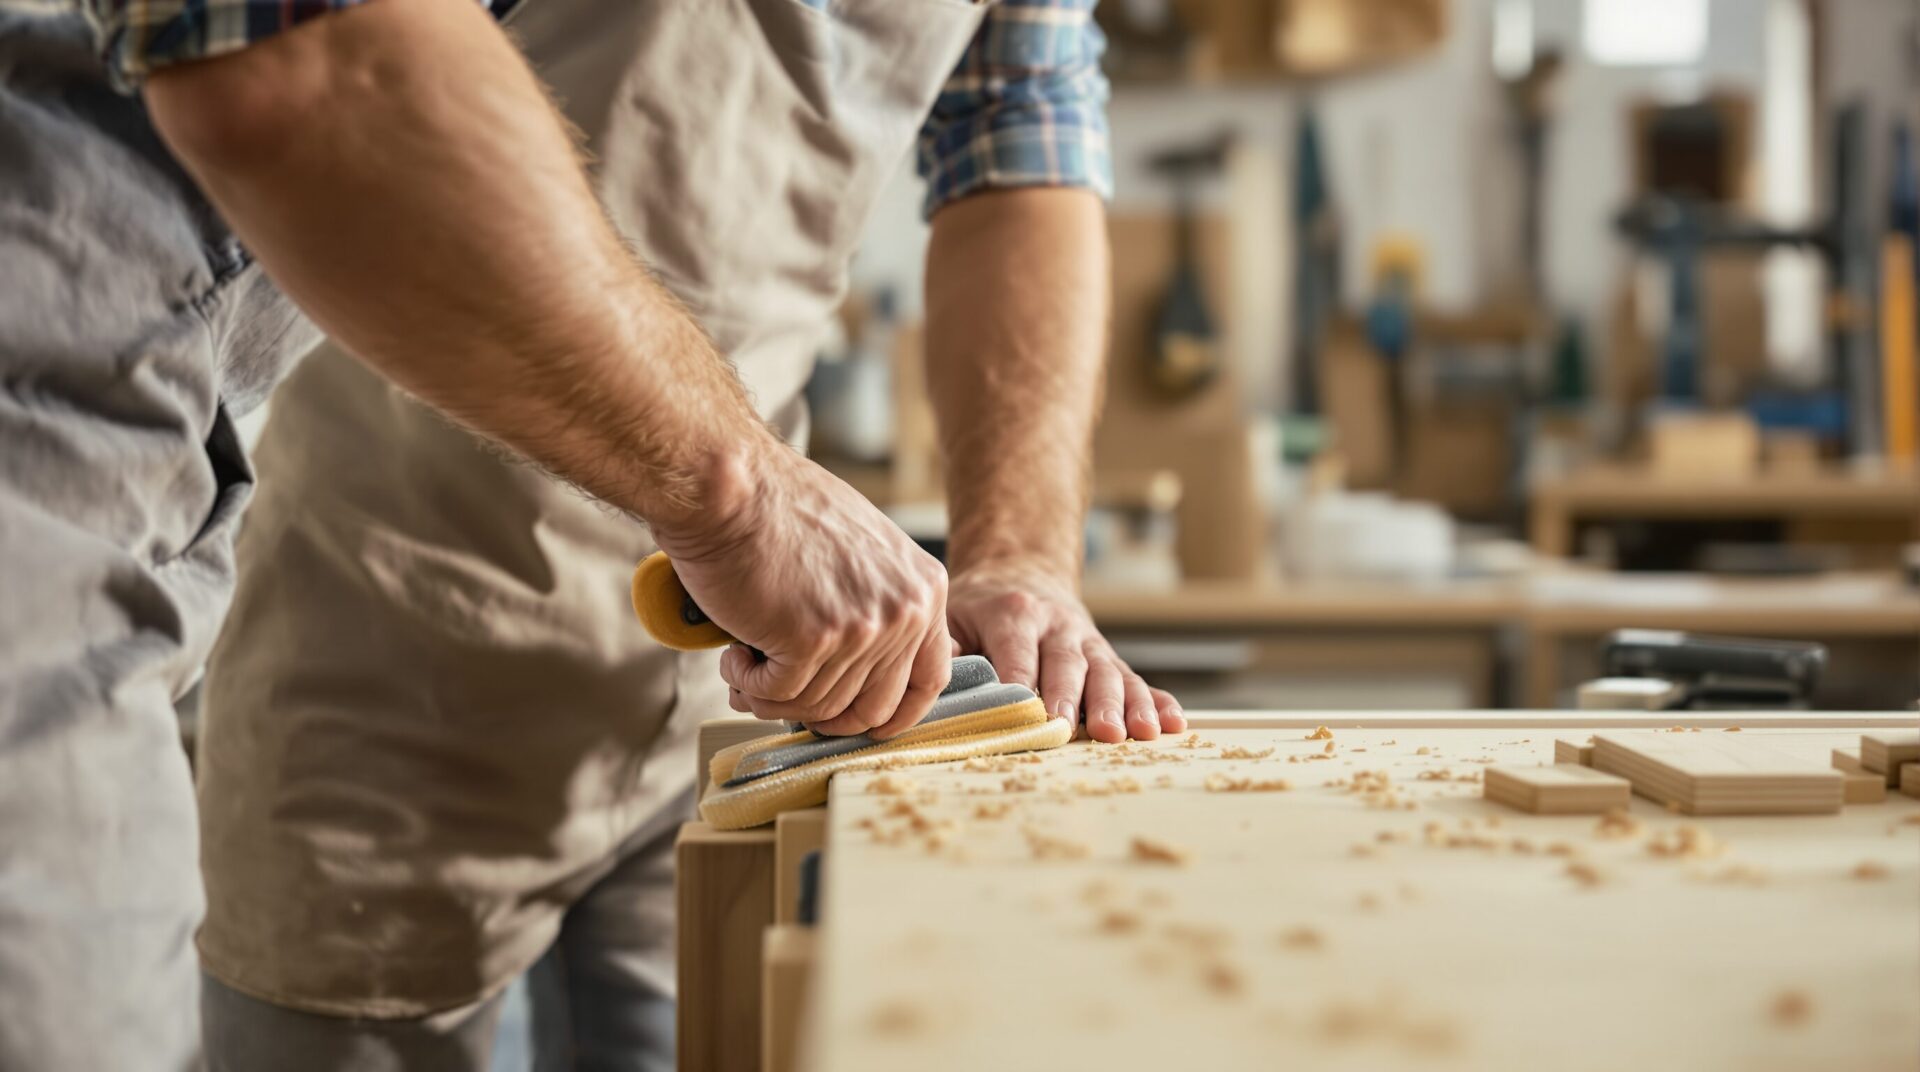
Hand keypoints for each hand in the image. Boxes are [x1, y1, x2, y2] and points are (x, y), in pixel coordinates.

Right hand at [653, 441, 951, 738]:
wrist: (732, 486)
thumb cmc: (781, 509)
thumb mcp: (862, 550)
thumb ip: (877, 604)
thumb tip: (858, 670)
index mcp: (925, 589)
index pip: (929, 680)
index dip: (892, 715)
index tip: (860, 724)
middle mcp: (905, 611)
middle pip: (869, 706)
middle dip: (821, 714)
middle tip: (780, 694)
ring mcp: (862, 629)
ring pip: (819, 706)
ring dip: (773, 694)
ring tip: (746, 661)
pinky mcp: (813, 641)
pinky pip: (779, 696)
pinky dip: (748, 683)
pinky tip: (734, 653)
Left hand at [945, 558, 1184, 742]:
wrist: (1019, 576)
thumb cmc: (979, 611)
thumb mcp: (954, 616)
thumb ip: (951, 647)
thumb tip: (947, 677)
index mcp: (1014, 613)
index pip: (1018, 653)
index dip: (1024, 684)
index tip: (1030, 716)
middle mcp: (1057, 625)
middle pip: (1070, 664)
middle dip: (1080, 699)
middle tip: (1090, 730)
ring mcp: (1088, 642)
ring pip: (1110, 672)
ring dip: (1126, 704)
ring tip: (1137, 733)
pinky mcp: (1108, 658)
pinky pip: (1137, 678)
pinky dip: (1158, 700)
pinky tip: (1174, 722)